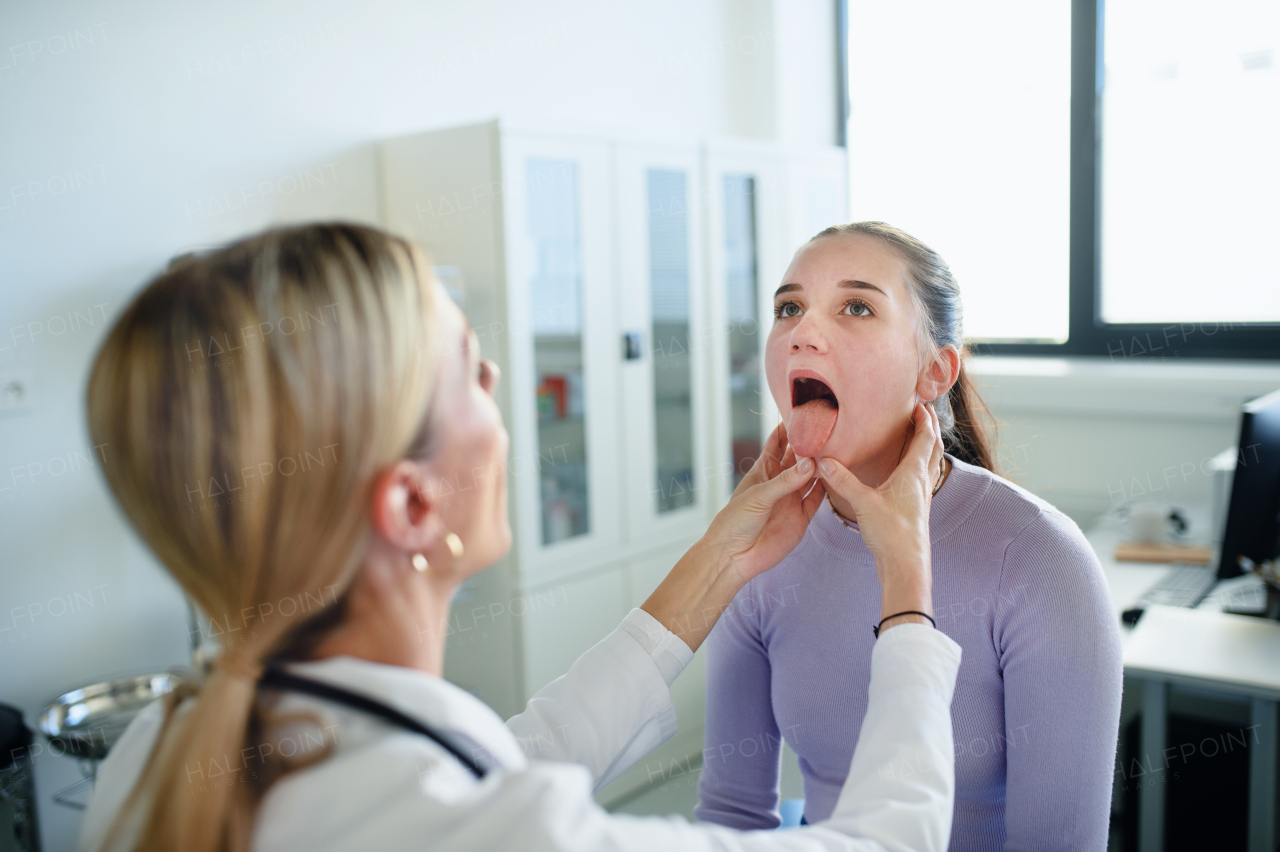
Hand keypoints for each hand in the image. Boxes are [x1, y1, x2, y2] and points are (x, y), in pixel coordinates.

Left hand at [714, 421, 827, 586]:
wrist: (735, 556)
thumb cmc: (735, 521)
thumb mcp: (759, 496)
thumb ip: (785, 481)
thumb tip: (810, 463)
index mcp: (763, 470)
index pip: (777, 442)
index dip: (788, 428)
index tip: (804, 413)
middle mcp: (780, 482)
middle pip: (799, 457)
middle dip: (811, 444)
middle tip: (828, 429)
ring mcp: (791, 499)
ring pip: (812, 476)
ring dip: (822, 465)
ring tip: (838, 450)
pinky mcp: (802, 517)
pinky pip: (818, 499)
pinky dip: (827, 488)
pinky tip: (837, 476)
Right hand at [817, 403, 942, 630]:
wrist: (906, 566)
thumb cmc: (891, 534)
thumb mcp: (862, 504)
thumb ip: (843, 480)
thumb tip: (823, 460)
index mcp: (913, 474)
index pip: (925, 437)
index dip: (924, 418)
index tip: (919, 402)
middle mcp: (922, 482)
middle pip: (934, 447)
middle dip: (930, 427)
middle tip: (924, 412)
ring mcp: (921, 496)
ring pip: (931, 463)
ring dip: (928, 446)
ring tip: (919, 436)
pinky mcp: (916, 509)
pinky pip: (923, 478)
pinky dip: (920, 465)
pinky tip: (907, 472)